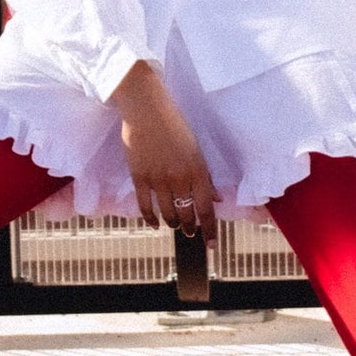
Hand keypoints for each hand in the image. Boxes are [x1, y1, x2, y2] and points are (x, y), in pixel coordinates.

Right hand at [109, 61, 219, 243]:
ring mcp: (158, 179)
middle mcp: (180, 178)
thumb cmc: (174, 125)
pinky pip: (145, 205)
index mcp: (198, 171)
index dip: (210, 229)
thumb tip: (217, 198)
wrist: (146, 109)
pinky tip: (154, 224)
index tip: (212, 245)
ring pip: (167, 212)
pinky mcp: (139, 176)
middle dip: (190, 228)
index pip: (206, 209)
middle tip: (190, 233)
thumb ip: (205, 177)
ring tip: (175, 226)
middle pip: (187, 214)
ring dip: (173, 223)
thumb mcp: (196, 150)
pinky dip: (150, 217)